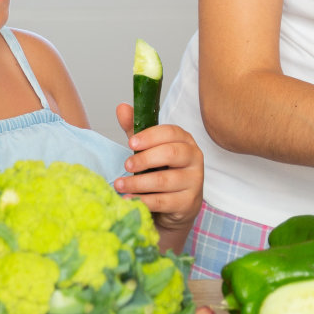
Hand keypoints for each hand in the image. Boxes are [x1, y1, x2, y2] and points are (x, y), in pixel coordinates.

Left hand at [114, 103, 202, 243]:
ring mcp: (194, 181)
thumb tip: (121, 107)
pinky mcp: (188, 202)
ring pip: (164, 180)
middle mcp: (194, 158)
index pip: (171, 132)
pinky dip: (143, 201)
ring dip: (138, 183)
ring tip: (119, 185)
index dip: (150, 136)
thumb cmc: (163, 171)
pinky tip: (129, 200)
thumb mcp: (149, 150)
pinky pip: (163, 201)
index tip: (131, 143)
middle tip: (126, 165)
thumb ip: (136, 130)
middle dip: (145, 158)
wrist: (177, 205)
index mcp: (185, 141)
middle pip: (171, 153)